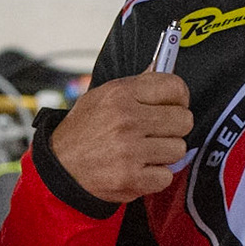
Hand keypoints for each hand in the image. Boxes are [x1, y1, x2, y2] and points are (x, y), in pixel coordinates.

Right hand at [49, 72, 191, 202]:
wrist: (60, 168)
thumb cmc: (83, 131)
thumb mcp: (102, 97)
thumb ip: (135, 85)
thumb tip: (160, 67)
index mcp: (121, 94)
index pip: (175, 87)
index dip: (179, 98)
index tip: (173, 106)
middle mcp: (127, 120)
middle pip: (184, 120)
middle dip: (174, 128)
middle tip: (156, 132)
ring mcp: (130, 150)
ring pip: (178, 149)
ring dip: (164, 153)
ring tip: (144, 152)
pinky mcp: (131, 178)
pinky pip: (166, 176)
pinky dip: (155, 176)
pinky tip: (139, 169)